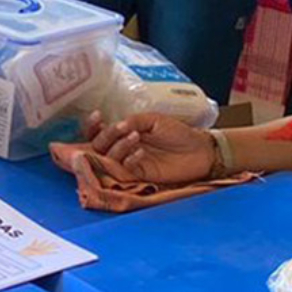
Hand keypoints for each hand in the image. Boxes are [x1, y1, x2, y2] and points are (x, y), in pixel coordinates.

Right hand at [97, 114, 222, 185]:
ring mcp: (128, 163)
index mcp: (123, 134)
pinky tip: (140, 152)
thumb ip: (134, 120)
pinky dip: (129, 160)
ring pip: (108, 158)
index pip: (98, 132)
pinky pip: (124, 169)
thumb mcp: (155, 120)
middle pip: (98, 146)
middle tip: (120, 129)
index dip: (93, 126)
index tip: (98, 116)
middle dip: (105, 136)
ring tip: (135, 136)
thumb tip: (117, 124)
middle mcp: (121, 149)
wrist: (198, 150)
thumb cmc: (178, 133)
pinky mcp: (138, 175)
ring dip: (118, 146)